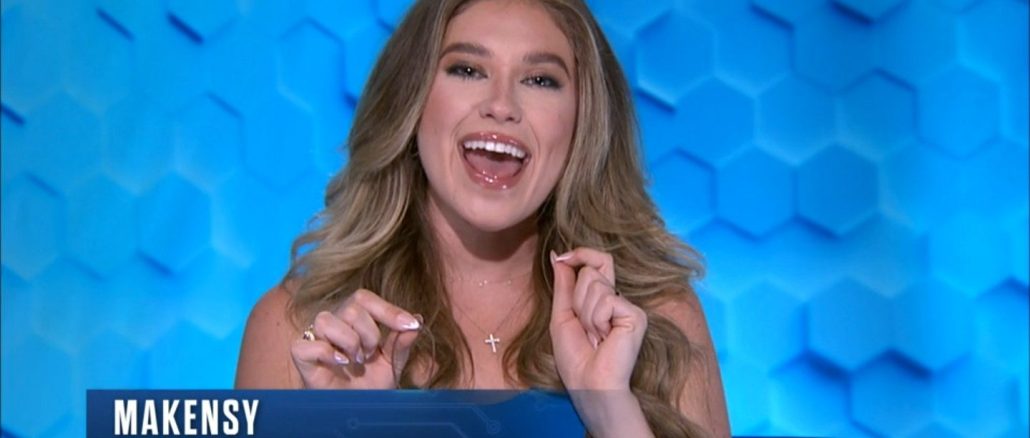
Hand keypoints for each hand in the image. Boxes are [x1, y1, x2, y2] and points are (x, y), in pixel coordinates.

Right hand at [290, 289, 420, 388]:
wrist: (354, 408)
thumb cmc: (371, 381)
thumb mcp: (392, 363)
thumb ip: (401, 343)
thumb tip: (417, 320)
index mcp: (354, 317)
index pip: (366, 298)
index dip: (389, 310)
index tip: (411, 325)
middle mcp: (334, 321)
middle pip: (351, 309)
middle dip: (369, 335)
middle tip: (369, 355)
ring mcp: (315, 337)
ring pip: (326, 320)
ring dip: (349, 343)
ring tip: (355, 361)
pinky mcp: (302, 355)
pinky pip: (307, 344)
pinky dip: (327, 353)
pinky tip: (341, 363)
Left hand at [549, 248, 647, 389]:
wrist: (588, 383)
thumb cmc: (575, 357)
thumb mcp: (562, 315)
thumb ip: (563, 285)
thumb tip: (558, 255)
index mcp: (602, 298)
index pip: (596, 261)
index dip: (580, 254)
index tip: (563, 258)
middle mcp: (617, 299)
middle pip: (591, 270)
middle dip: (577, 298)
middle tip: (584, 327)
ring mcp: (628, 306)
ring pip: (595, 284)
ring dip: (585, 313)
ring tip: (594, 335)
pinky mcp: (635, 315)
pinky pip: (605, 300)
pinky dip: (596, 319)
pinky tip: (604, 337)